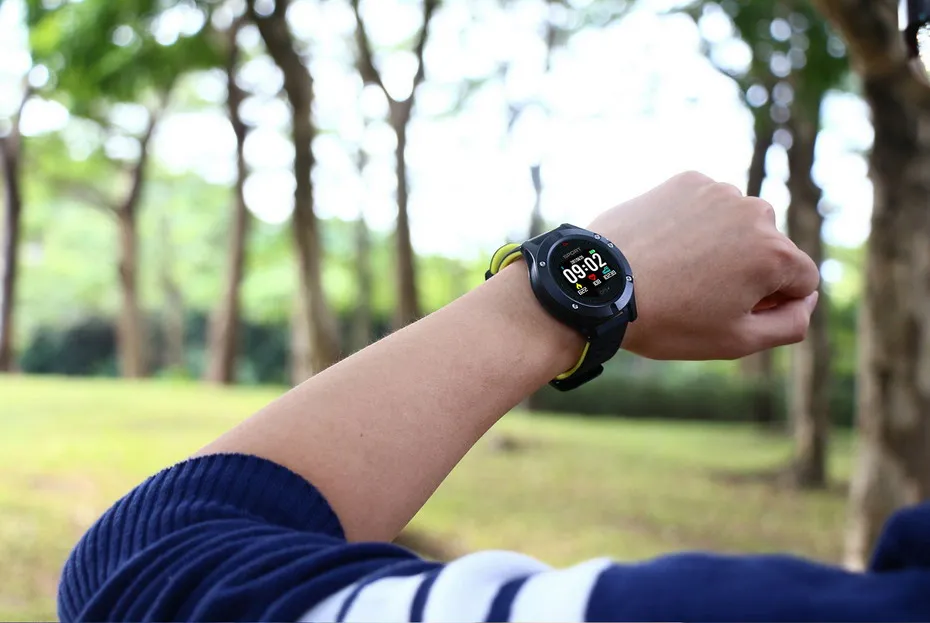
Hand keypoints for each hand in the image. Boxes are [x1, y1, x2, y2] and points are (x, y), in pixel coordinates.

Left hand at [588, 171, 819, 359]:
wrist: (598, 284)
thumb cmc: (668, 320)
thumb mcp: (736, 340)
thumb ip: (790, 324)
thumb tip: (806, 298)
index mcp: (775, 253)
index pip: (802, 281)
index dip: (770, 304)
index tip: (728, 311)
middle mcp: (755, 212)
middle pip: (770, 249)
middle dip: (748, 271)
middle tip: (698, 294)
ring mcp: (718, 191)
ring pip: (738, 225)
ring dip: (721, 245)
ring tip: (678, 270)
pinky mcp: (685, 180)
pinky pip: (706, 206)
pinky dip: (693, 224)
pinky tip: (664, 246)